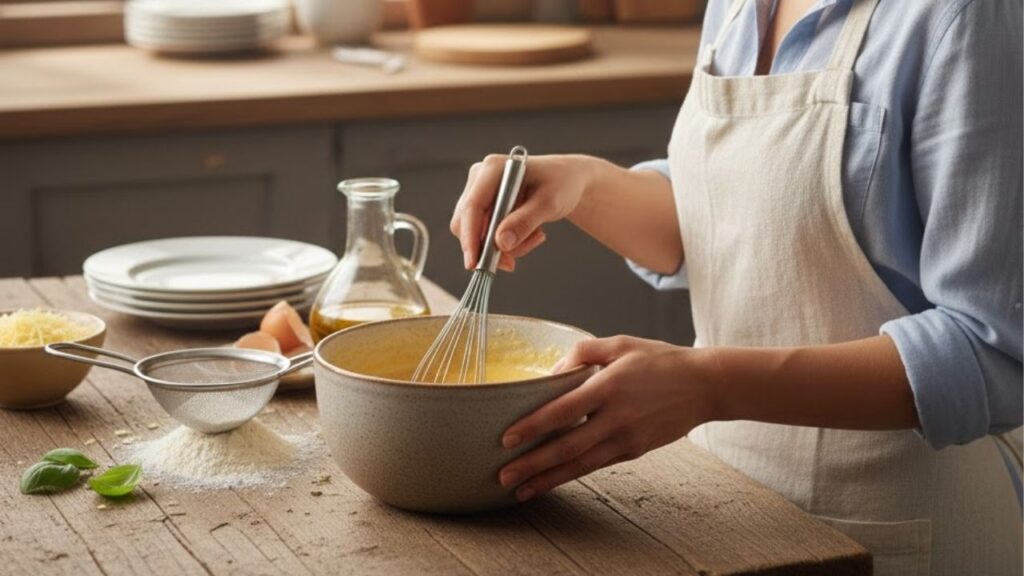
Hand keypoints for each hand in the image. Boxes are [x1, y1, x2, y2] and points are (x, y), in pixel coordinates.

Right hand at [450, 154, 596, 271]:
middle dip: (489, 247)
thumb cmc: (561, 184)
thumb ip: (524, 222)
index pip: (472, 206)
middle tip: (512, 262)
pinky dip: (507, 242)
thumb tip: (501, 243)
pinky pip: (486, 234)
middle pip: (467, 222)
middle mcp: (480, 178)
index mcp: (493, 168)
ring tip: (534, 237)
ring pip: (477, 232)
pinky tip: (529, 234)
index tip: (474, 263)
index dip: (470, 237)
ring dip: (504, 246)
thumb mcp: (549, 203)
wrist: (567, 181)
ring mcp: (481, 192)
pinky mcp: (485, 206)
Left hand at [498, 336, 721, 501]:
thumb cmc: (660, 360)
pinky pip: (596, 464)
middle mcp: (617, 417)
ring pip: (580, 464)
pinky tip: (551, 480)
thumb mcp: (621, 344)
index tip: (507, 439)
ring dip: (547, 479)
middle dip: (532, 464)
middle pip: (567, 446)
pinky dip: (571, 474)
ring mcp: (627, 438)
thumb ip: (583, 352)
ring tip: (519, 490)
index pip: (563, 411)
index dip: (533, 427)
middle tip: (502, 475)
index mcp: (609, 386)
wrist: (705, 386)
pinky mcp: (634, 450)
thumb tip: (551, 373)